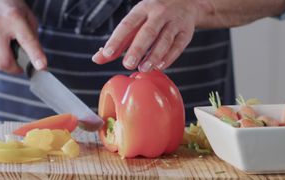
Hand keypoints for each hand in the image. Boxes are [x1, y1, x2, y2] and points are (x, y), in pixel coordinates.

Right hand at [0, 0, 45, 73]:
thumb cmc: (12, 9)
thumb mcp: (28, 18)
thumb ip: (33, 39)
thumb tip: (38, 62)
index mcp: (14, 18)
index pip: (27, 41)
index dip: (35, 56)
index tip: (41, 67)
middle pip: (5, 61)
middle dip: (16, 69)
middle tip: (22, 67)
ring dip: (8, 62)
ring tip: (11, 49)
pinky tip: (2, 44)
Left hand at [91, 0, 211, 71]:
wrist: (186, 2)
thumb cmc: (154, 15)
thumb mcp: (136, 22)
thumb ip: (118, 42)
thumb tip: (98, 58)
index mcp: (142, 9)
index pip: (127, 24)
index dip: (117, 39)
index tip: (108, 53)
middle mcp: (159, 14)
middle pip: (148, 32)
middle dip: (137, 49)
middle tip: (127, 64)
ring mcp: (174, 22)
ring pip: (165, 39)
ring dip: (154, 56)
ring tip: (144, 68)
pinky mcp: (186, 32)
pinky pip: (178, 46)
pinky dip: (169, 57)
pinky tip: (161, 66)